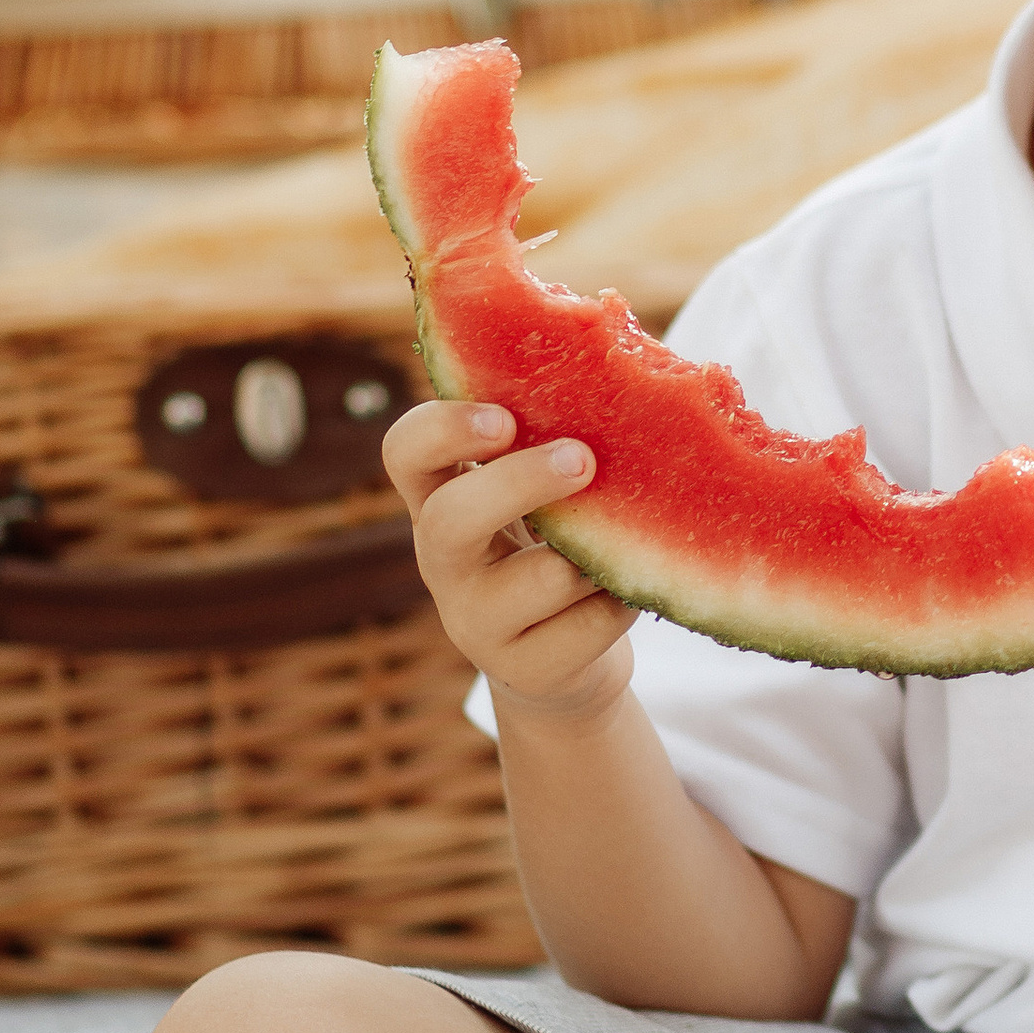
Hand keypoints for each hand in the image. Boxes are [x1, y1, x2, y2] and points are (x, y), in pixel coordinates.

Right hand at [382, 399, 636, 723]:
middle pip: (451, 517)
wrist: (568, 666)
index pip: (405, 452)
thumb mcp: (541, 498)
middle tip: (582, 459)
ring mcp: (476, 623)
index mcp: (440, 500)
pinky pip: (591, 623)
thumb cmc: (555, 549)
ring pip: (542, 577)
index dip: (444, 430)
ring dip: (595, 553)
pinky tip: (628, 588)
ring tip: (620, 543)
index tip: (503, 417)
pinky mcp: (525, 669)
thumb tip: (627, 363)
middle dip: (519, 483)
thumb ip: (551, 444)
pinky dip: (623, 598)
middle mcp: (445, 561)